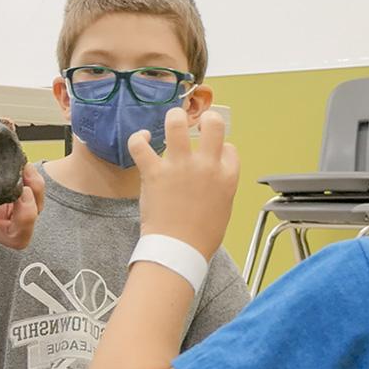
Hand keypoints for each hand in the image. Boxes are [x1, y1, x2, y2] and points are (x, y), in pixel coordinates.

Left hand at [128, 107, 239, 256]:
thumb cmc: (201, 238)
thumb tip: (213, 178)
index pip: (229, 147)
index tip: (212, 153)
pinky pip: (141, 144)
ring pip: (177, 124)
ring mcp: (180, 167)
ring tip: (172, 121)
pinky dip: (139, 137)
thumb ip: (220, 187)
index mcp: (227, 177)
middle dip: (206, 117)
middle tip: (197, 122)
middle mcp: (206, 166)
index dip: (220, 147)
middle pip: (213, 123)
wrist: (179, 251)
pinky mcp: (155, 172)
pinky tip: (143, 138)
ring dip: (174, 117)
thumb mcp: (224, 209)